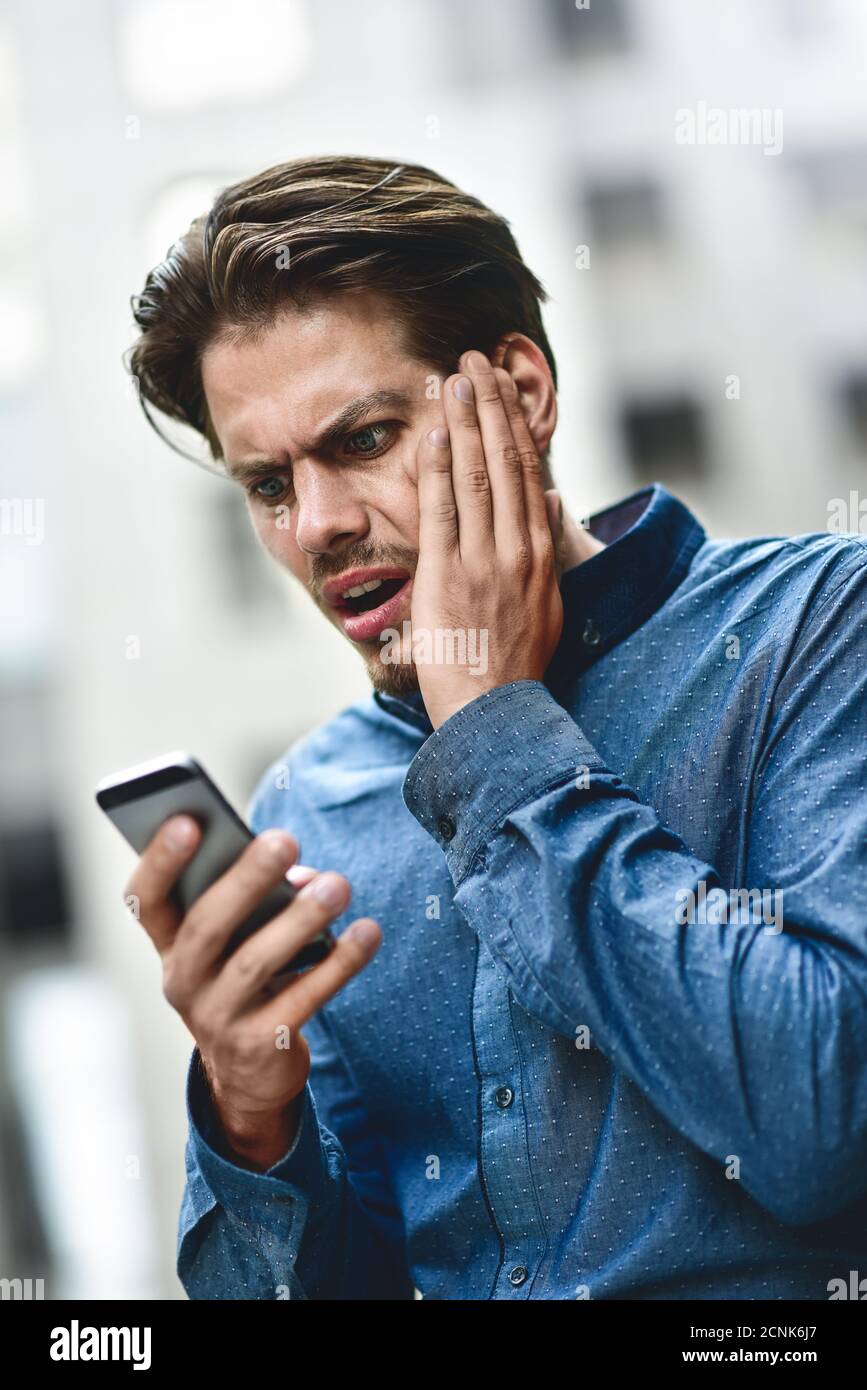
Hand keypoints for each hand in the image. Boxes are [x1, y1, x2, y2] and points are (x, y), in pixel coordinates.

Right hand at [124, 817, 381, 1167]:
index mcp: (169, 943)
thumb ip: (263, 900)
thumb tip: (307, 879)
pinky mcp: (260, 1046)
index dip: (160, 860)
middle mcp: (182, 980)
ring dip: (300, 919)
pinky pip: (302, 999)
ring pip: (256, 962)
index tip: (187, 821)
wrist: (250, 1073)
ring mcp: (217, 1017)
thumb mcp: (238, 941)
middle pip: (207, 925)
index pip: (145, 898)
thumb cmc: (246, 978)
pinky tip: (367, 933)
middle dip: (246, 880)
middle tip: (284, 840)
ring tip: (338, 886)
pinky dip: (338, 964)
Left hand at [411, 350, 563, 729]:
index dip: (512, 423)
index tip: (501, 386)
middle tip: (475, 359)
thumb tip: (546, 499)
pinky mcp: (448, 577)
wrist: (494, 708)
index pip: (526, 472)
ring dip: (466, 423)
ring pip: (477, 478)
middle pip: (505, 461)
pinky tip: (437, 434)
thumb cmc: (514, 661)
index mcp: (536, 553)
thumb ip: (542, 546)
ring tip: (456, 378)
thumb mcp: (546, 602)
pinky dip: (441, 471)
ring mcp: (483, 562)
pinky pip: (444, 513)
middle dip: (490, 405)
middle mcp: (516, 550)